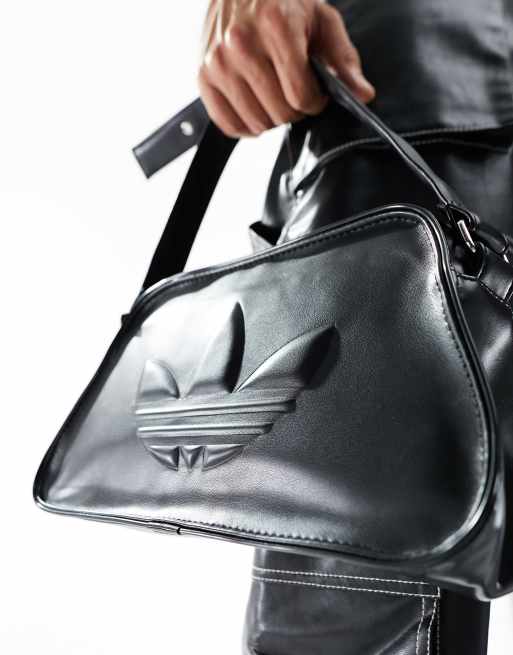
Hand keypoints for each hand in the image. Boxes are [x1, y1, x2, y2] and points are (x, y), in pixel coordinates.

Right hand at [198, 0, 375, 137]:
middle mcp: (241, 44)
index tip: (315, 91)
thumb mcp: (321, 20)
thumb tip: (362, 95)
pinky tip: (255, 106)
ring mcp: (218, 62)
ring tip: (274, 93)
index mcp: (275, 25)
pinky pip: (228, 125)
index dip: (315, 101)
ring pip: (257, 123)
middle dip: (295, 109)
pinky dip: (246, 125)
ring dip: (272, 117)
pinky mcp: (202, 77)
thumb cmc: (284, 4)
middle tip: (294, 90)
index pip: (301, 95)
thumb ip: (344, 60)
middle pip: (280, 112)